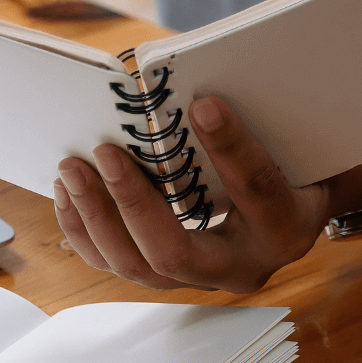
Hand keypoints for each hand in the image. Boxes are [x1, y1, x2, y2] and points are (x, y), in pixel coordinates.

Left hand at [52, 96, 361, 292]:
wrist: (291, 208)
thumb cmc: (290, 164)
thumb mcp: (290, 141)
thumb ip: (259, 117)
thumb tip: (202, 84)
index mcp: (286, 227)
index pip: (258, 191)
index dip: (231, 147)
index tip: (203, 103)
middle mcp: (243, 266)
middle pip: (176, 253)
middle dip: (133, 202)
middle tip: (105, 152)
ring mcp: (200, 278)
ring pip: (137, 267)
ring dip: (97, 215)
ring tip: (73, 167)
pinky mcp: (165, 275)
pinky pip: (114, 263)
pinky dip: (85, 228)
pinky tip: (70, 191)